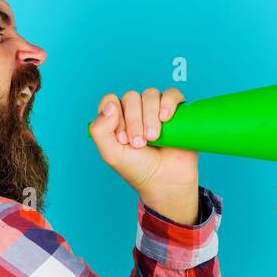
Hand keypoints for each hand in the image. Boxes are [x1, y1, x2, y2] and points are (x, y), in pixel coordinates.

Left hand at [88, 87, 199, 223]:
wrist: (166, 182)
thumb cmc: (138, 169)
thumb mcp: (110, 154)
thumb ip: (99, 130)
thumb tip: (110, 104)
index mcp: (118, 118)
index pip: (111, 100)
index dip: (116, 116)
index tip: (123, 139)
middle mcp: (136, 111)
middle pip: (131, 97)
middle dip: (135, 121)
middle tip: (140, 144)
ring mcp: (156, 110)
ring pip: (150, 94)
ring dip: (150, 116)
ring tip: (154, 138)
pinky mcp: (177, 111)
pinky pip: (172, 94)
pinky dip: (168, 103)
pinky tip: (166, 118)